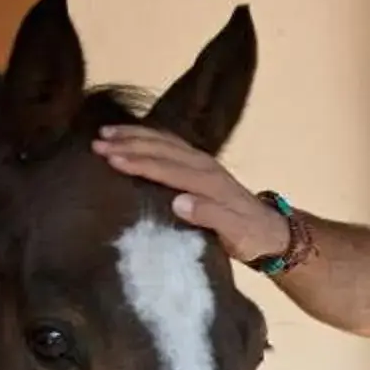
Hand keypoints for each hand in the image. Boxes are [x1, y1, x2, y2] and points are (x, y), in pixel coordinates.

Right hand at [93, 124, 289, 261]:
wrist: (272, 231)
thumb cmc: (250, 236)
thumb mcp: (235, 233)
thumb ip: (209, 216)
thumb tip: (178, 202)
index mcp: (209, 183)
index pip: (167, 168)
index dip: (138, 162)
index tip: (111, 158)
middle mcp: (204, 166)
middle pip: (161, 149)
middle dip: (128, 144)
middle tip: (97, 142)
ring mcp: (203, 162)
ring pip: (164, 141)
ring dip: (134, 136)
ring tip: (105, 132)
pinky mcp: (201, 164)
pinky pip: (170, 144)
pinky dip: (148, 137)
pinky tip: (131, 135)